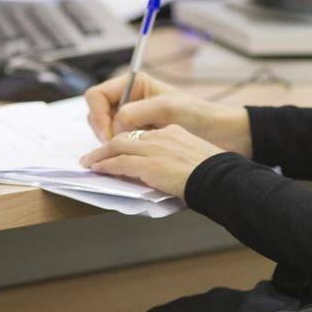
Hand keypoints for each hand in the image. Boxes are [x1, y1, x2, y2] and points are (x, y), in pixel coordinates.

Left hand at [81, 125, 225, 197]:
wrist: (222, 179)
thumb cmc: (216, 174)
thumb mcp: (195, 157)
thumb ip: (176, 159)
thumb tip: (166, 172)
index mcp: (173, 132)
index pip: (141, 134)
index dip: (125, 141)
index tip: (117, 148)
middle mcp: (162, 136)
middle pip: (125, 136)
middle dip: (106, 145)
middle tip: (94, 154)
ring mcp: (155, 149)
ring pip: (117, 147)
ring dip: (100, 155)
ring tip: (89, 162)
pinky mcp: (150, 164)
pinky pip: (120, 162)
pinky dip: (105, 165)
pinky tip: (97, 169)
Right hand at [84, 73, 252, 156]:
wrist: (223, 135)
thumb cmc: (201, 116)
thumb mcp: (167, 109)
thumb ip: (135, 113)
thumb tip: (114, 126)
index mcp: (135, 85)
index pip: (96, 96)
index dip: (98, 115)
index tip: (109, 135)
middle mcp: (130, 100)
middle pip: (96, 114)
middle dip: (101, 131)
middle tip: (113, 148)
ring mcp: (133, 119)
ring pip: (104, 130)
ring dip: (109, 143)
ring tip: (124, 153)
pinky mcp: (139, 137)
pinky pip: (117, 143)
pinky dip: (118, 152)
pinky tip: (128, 159)